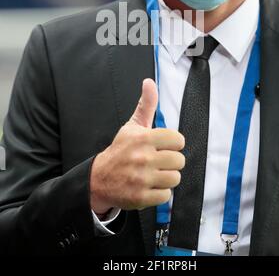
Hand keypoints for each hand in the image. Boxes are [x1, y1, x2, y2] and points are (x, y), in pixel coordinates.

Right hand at [90, 78, 184, 214]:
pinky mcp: (141, 197)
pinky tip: (149, 185)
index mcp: (143, 138)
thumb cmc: (120, 150)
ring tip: (154, 173)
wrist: (99, 178)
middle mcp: (143, 158)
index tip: (163, 146)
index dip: (172, 143)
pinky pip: (166, 195)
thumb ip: (146, 105)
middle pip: (179, 160)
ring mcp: (142, 179)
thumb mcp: (132, 126)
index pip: (178, 140)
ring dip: (166, 177)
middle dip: (170, 161)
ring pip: (175, 178)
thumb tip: (149, 82)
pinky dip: (160, 192)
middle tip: (158, 161)